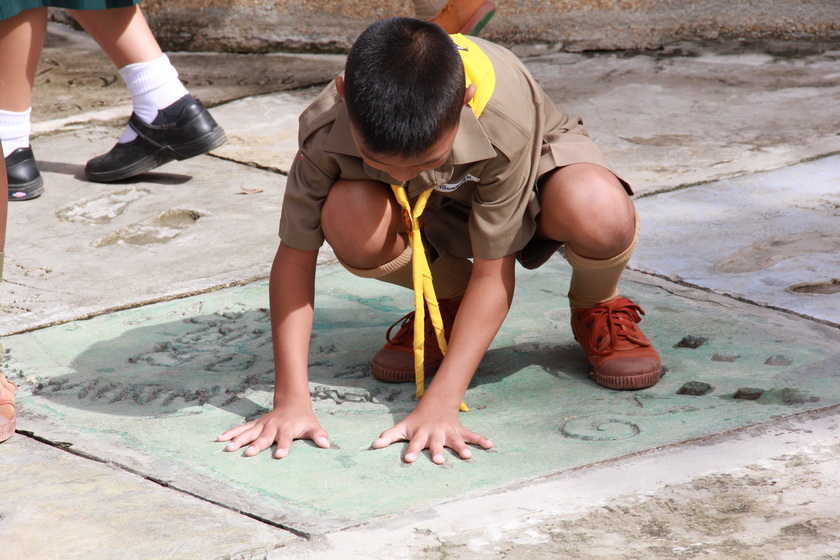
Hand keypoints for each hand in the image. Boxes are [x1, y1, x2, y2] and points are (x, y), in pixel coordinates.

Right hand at [217, 404, 329, 458]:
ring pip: (248, 432)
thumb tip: (327, 444)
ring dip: (238, 440)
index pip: (286, 438)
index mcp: (287, 427)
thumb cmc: (303, 419)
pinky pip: (241, 429)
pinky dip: (231, 433)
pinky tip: (220, 438)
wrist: (292, 402)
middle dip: (256, 445)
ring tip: (227, 448)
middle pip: (264, 437)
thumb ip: (319, 435)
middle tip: (247, 454)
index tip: (280, 455)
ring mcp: (262, 425)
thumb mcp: (313, 426)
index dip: (284, 446)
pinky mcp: (255, 424)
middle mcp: (273, 426)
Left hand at [371, 397, 492, 464]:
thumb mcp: (402, 427)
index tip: (409, 460)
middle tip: (439, 462)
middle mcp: (435, 434)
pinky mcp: (460, 431)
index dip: (412, 451)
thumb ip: (389, 436)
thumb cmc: (416, 421)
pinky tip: (490, 444)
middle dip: (438, 452)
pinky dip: (481, 440)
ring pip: (456, 441)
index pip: (415, 444)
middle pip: (436, 444)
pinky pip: (472, 435)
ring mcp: (448, 432)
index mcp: (421, 434)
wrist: (436, 404)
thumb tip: (373, 445)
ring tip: (468, 456)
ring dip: (462, 448)